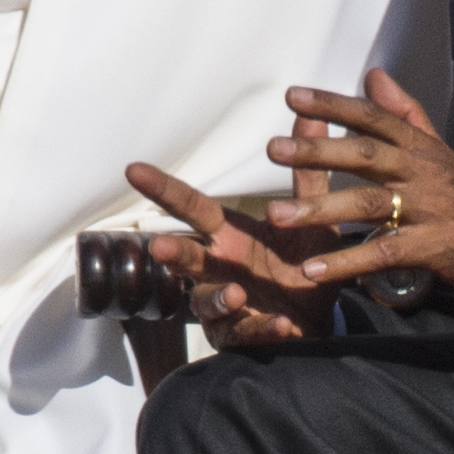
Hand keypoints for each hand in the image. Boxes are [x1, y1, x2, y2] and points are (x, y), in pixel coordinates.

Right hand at [126, 113, 344, 346]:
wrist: (320, 320)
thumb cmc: (303, 265)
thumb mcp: (311, 220)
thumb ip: (308, 174)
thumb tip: (313, 117)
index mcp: (229, 234)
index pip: (191, 207)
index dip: (163, 189)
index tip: (133, 169)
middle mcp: (219, 267)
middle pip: (188, 256)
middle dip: (174, 252)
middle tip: (163, 248)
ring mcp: (225, 305)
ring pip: (207, 301)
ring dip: (217, 297)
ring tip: (236, 295)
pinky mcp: (241, 336)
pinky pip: (245, 333)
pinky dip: (259, 329)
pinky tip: (279, 324)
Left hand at [265, 69, 453, 301]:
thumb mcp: (443, 153)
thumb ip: (406, 116)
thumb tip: (375, 76)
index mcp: (423, 149)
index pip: (374, 118)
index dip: (334, 105)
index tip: (292, 96)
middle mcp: (426, 173)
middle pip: (366, 156)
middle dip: (317, 152)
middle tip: (272, 150)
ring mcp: (433, 211)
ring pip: (369, 206)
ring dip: (320, 210)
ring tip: (276, 215)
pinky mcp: (438, 249)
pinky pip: (385, 254)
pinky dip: (346, 263)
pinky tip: (313, 269)